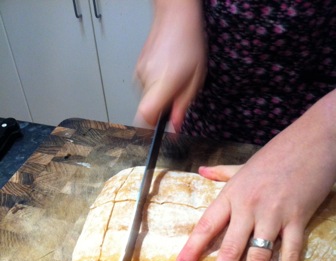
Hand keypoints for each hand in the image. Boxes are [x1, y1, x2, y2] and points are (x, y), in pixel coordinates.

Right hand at [134, 0, 206, 130]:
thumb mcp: (195, 81)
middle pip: (146, 110)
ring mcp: (139, 74)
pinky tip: (166, 74)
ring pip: (146, 99)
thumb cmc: (189, 44)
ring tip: (174, 81)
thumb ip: (182, 106)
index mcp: (163, 84)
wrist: (175, 18)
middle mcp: (147, 80)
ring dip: (159, 98)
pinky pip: (145, 88)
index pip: (146, 116)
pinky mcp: (137, 70)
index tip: (158, 131)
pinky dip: (155, 87)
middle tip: (176, 99)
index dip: (150, 129)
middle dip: (161, 111)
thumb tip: (174, 127)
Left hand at [175, 90, 335, 260]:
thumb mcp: (244, 165)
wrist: (314, 140)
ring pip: (258, 257)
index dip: (192, 249)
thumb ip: (222, 173)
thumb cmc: (277, 153)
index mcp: (232, 194)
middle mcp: (249, 207)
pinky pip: (291, 254)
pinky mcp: (298, 219)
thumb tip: (201, 172)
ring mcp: (274, 215)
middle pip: (229, 249)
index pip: (206, 226)